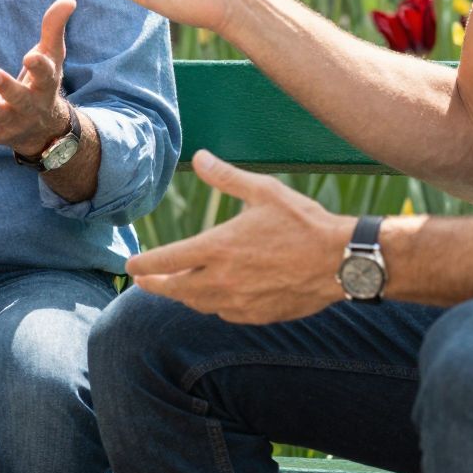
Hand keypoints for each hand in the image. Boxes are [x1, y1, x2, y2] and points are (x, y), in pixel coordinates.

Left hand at [0, 0, 74, 158]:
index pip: (46, 76)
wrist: (43, 130)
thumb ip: (54, 28)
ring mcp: (13, 122)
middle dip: (7, 87)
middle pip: (20, 98)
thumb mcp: (52, 56)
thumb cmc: (44, 83)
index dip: (39, 67)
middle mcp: (31, 107)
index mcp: (47, 86)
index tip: (31, 56)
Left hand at [124, 151, 347, 323]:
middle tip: (142, 280)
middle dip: (155, 284)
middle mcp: (223, 280)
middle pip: (176, 289)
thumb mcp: (263, 191)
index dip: (144, 264)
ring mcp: (240, 302)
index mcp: (218, 248)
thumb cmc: (303, 223)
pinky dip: (212, 304)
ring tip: (175, 286)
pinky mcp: (258, 315)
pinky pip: (224, 313)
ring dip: (183, 295)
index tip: (131, 265)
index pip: (166, 261)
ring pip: (199, 304)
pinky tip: (214, 296)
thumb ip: (226, 178)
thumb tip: (201, 157)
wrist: (341, 262)